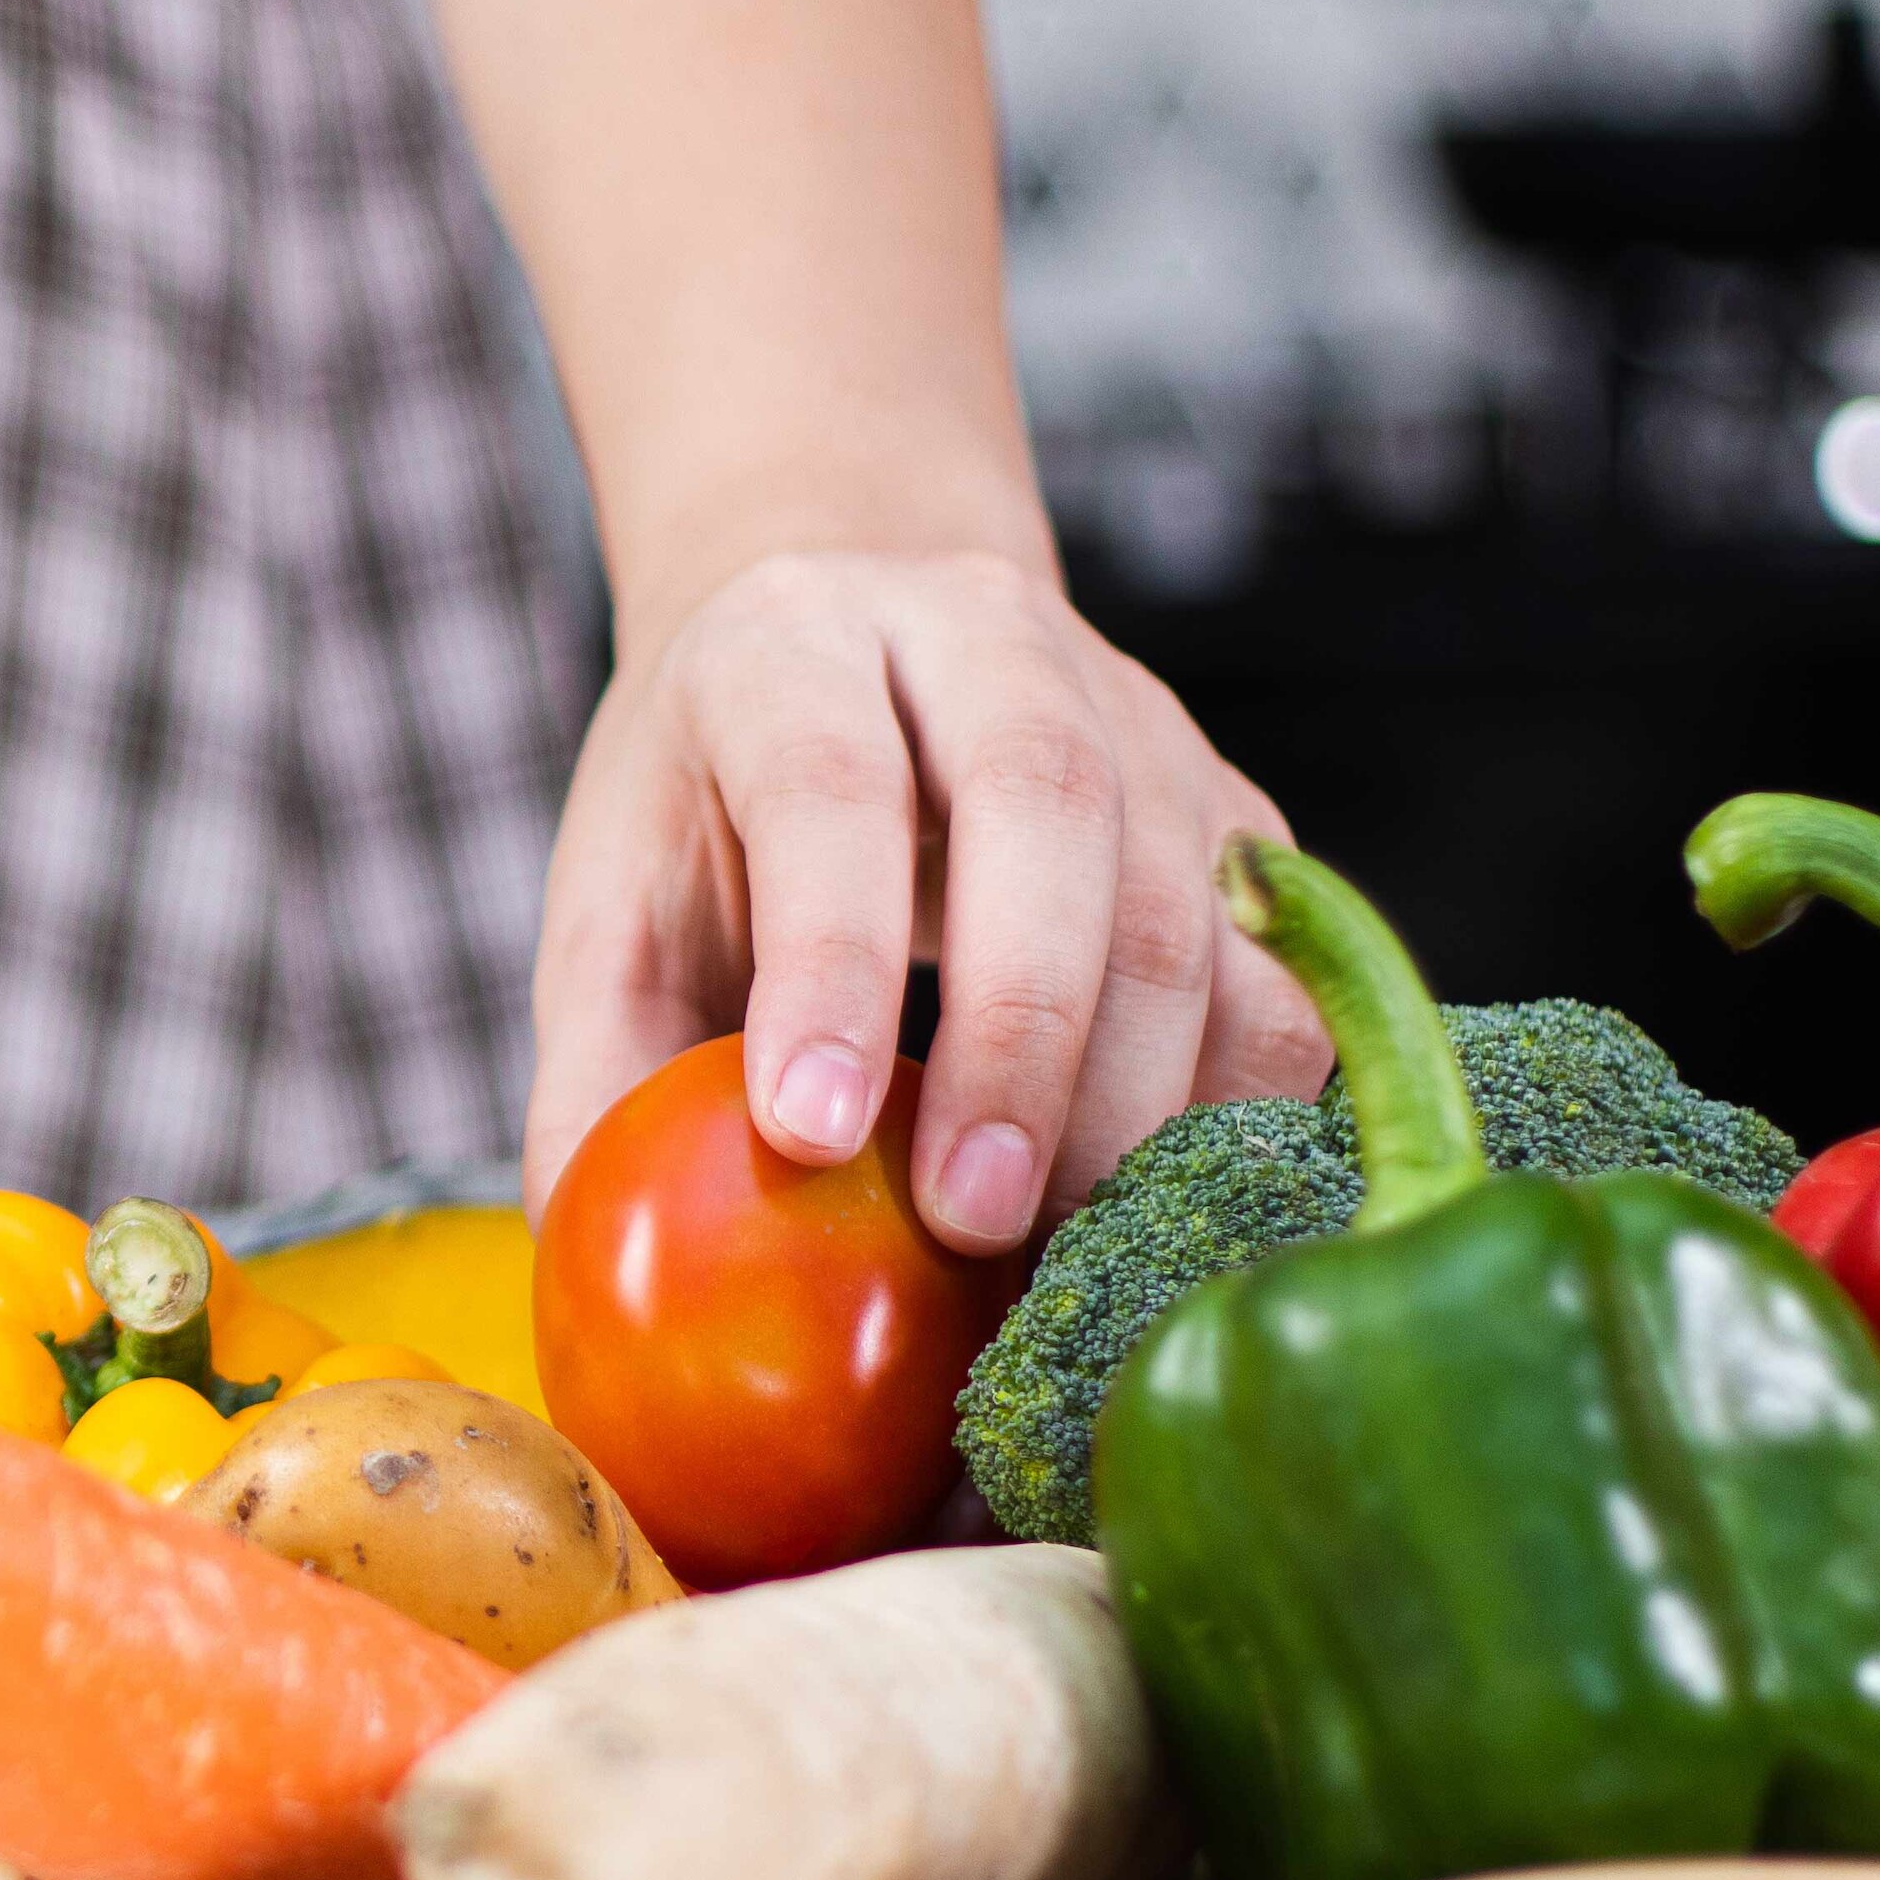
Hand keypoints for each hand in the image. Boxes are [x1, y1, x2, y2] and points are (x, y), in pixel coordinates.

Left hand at [524, 550, 1332, 1254]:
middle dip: (1017, 1038)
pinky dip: (1236, 1104)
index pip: (828, 784)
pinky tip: (1170, 1209)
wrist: (849, 619)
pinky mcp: (1234, 816)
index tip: (809, 1132)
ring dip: (1140, 1096)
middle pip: (1046, 814)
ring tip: (1064, 1254)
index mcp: (794, 646)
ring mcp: (1138, 721)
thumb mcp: (613, 897)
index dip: (830, 962)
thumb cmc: (714, 796)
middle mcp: (984, 645)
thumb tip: (601, 1260)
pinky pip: (1282, 967)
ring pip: (1186, 898)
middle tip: (971, 1223)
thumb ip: (598, 1066)